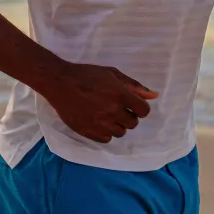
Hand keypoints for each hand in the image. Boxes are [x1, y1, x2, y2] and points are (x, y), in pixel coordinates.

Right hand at [41, 62, 157, 143]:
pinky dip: (106, 132)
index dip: (139, 107)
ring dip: (117, 125)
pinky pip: (106, 139)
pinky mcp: (88, 131)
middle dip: (129, 116)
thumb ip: (134, 85)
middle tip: (117, 107)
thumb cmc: (87, 75)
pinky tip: (99, 122)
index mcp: (120, 95)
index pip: (143, 111)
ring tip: (107, 114)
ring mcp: (99, 123)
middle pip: (133, 123)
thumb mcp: (112, 73)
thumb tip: (154, 95)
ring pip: (120, 133)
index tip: (132, 104)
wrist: (59, 82)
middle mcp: (112, 111)